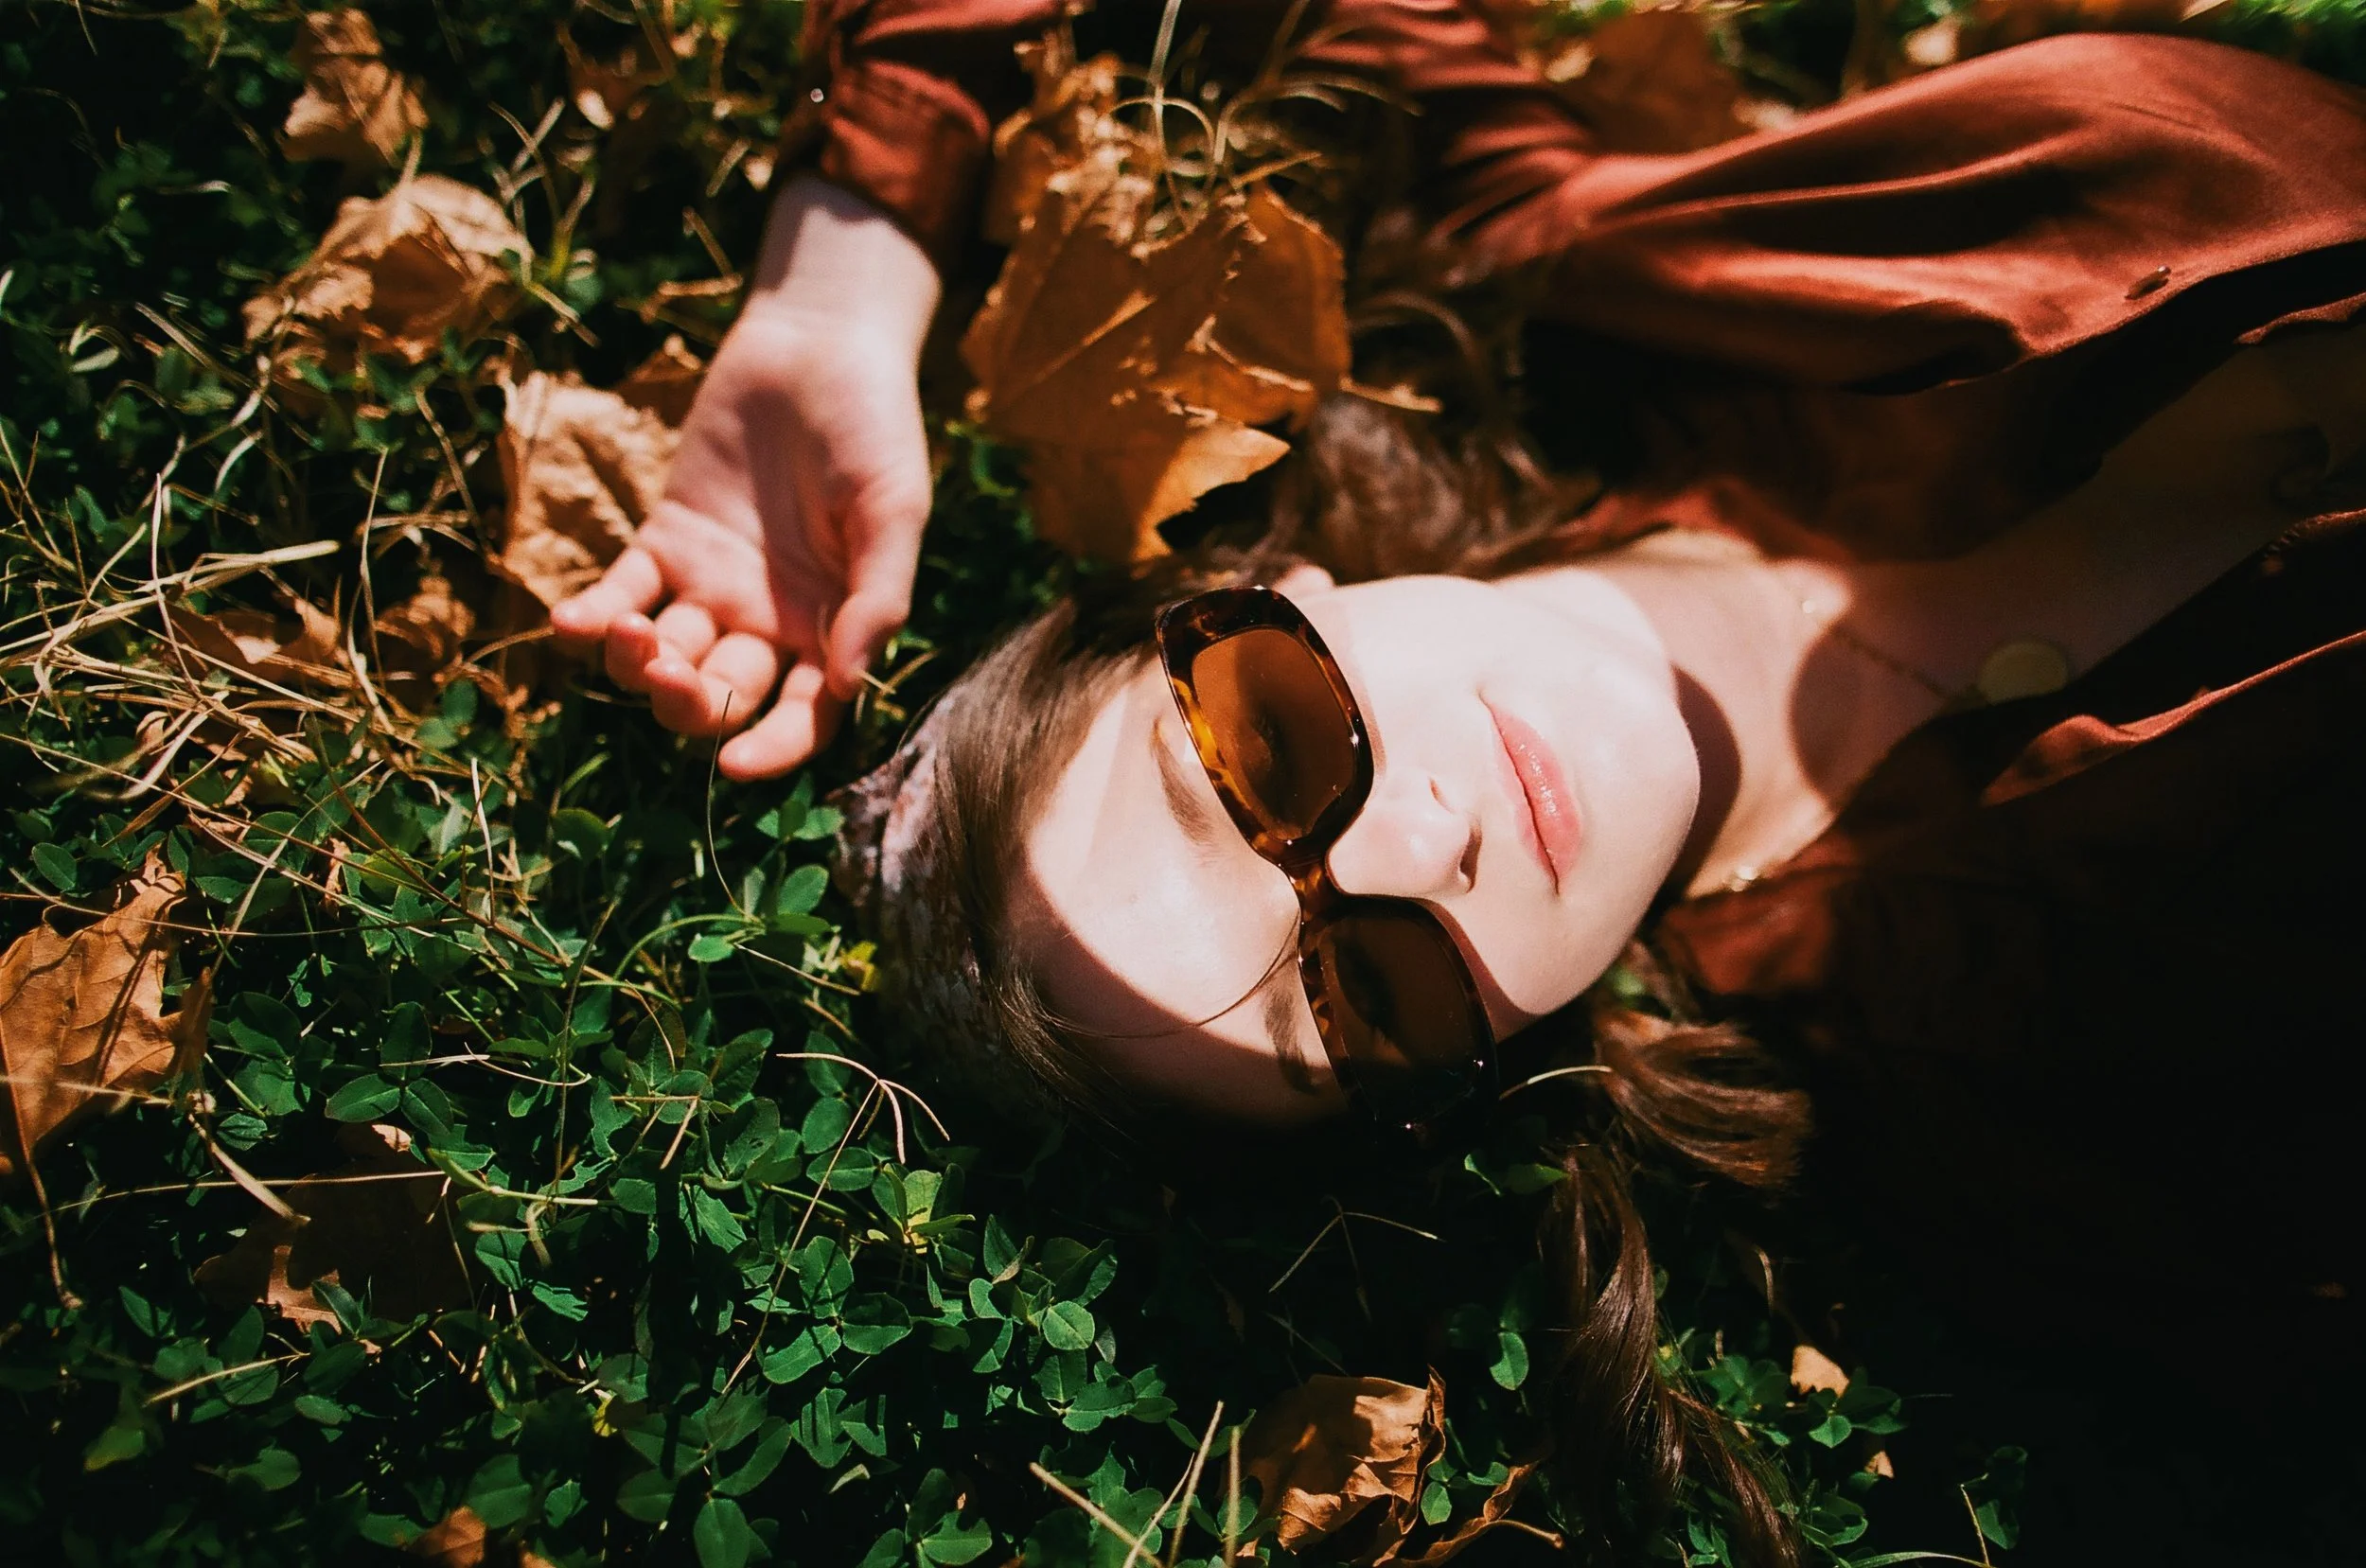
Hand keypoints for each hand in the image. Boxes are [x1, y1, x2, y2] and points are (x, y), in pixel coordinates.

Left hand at [550, 176, 939, 779]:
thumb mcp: (894, 510)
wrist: (819, 344)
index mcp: (832, 627)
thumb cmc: (874, 427)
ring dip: (637, 664)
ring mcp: (712, 584)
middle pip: (721, 696)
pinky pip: (620, 593)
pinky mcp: (664, 540)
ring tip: (627, 632)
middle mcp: (770, 621)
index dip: (773, 748)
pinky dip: (590, 618)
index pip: (804, 716)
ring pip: (665, 656)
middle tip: (666, 671)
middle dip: (689, 701)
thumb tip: (848, 683)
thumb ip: (877, 596)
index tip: (735, 766)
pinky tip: (568, 623)